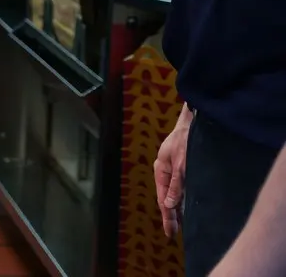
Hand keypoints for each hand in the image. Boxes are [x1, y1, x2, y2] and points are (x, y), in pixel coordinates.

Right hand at [155, 110, 191, 237]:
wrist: (194, 121)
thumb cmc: (186, 140)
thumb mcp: (182, 164)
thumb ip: (176, 185)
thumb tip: (170, 204)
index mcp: (161, 170)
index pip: (163, 199)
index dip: (168, 217)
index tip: (170, 233)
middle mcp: (165, 171)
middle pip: (167, 197)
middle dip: (170, 215)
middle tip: (173, 233)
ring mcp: (172, 168)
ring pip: (174, 193)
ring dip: (177, 207)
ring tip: (180, 223)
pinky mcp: (181, 166)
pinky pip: (179, 186)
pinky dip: (182, 197)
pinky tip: (186, 205)